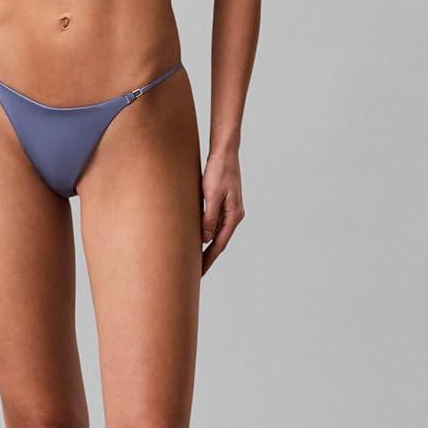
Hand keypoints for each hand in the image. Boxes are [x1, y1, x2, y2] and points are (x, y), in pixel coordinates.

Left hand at [200, 150, 243, 275]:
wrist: (224, 153)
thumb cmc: (218, 171)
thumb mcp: (212, 195)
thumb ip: (209, 217)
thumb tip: (206, 238)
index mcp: (233, 216)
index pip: (219, 244)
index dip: (208, 260)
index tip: (199, 273)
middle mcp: (234, 215)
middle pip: (219, 242)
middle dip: (207, 258)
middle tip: (195, 274)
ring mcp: (230, 210)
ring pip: (216, 234)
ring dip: (206, 246)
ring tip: (194, 259)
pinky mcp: (223, 203)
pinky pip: (214, 224)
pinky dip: (206, 233)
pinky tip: (197, 237)